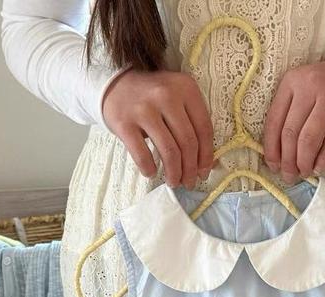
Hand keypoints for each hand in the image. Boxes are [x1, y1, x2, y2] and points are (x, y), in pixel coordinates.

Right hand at [102, 69, 214, 188]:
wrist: (116, 86)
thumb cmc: (153, 99)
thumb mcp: (177, 99)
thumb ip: (192, 123)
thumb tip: (208, 163)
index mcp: (186, 88)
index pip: (204, 129)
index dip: (206, 156)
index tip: (204, 173)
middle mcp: (166, 96)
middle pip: (187, 142)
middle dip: (190, 169)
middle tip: (189, 183)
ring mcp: (144, 110)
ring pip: (168, 151)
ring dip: (173, 173)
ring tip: (173, 182)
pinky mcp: (124, 124)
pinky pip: (142, 154)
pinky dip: (149, 169)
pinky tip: (151, 173)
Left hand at [263, 56, 324, 182]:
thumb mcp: (302, 93)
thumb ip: (288, 116)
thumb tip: (277, 157)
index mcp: (291, 81)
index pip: (274, 121)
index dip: (271, 149)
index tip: (273, 167)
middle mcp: (310, 85)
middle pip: (291, 132)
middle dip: (287, 161)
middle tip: (289, 176)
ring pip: (310, 137)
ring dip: (304, 162)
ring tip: (304, 173)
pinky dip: (324, 158)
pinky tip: (319, 168)